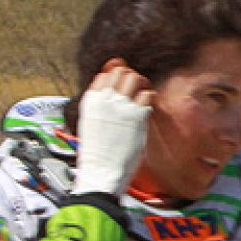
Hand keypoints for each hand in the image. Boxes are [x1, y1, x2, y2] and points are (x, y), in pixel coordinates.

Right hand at [74, 58, 153, 197]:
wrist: (102, 169)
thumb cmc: (97, 151)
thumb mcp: (91, 122)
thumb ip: (101, 106)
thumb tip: (110, 97)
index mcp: (90, 100)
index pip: (105, 75)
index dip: (116, 77)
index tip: (122, 86)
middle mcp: (104, 99)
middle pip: (121, 71)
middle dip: (131, 77)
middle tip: (136, 89)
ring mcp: (121, 106)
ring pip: (134, 78)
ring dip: (142, 84)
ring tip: (143, 96)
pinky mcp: (136, 116)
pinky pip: (147, 95)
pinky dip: (150, 98)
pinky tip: (148, 108)